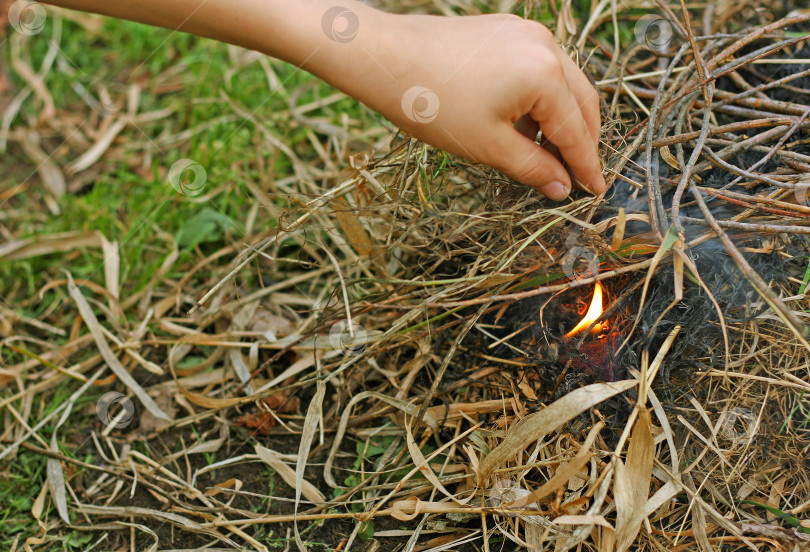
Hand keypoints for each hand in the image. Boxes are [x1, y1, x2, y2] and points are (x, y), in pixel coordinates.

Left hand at [348, 13, 605, 200]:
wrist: (386, 58)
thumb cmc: (432, 103)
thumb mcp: (487, 146)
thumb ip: (533, 167)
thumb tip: (562, 187)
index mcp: (545, 74)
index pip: (577, 130)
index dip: (587, 165)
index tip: (595, 190)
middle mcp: (545, 45)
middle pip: (582, 101)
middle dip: (582, 140)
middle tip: (577, 174)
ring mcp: (527, 32)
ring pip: (563, 82)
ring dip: (563, 118)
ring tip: (547, 154)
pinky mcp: (507, 30)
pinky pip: (541, 67)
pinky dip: (542, 97)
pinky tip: (525, 124)